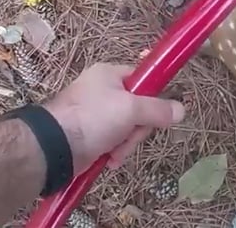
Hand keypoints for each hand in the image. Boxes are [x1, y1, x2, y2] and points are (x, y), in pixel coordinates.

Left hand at [43, 62, 184, 174]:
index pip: (142, 78)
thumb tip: (181, 110)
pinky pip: (114, 140)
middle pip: (138, 107)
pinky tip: (110, 160)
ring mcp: (95, 114)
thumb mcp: (131, 109)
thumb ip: (158, 109)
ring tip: (116, 153)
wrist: (54, 148)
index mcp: (109, 74)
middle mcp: (102, 91)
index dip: (153, 94)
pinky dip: (115, 151)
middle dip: (138, 128)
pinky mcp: (90, 135)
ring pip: (128, 127)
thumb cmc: (93, 118)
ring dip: (126, 143)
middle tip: (131, 136)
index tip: (159, 111)